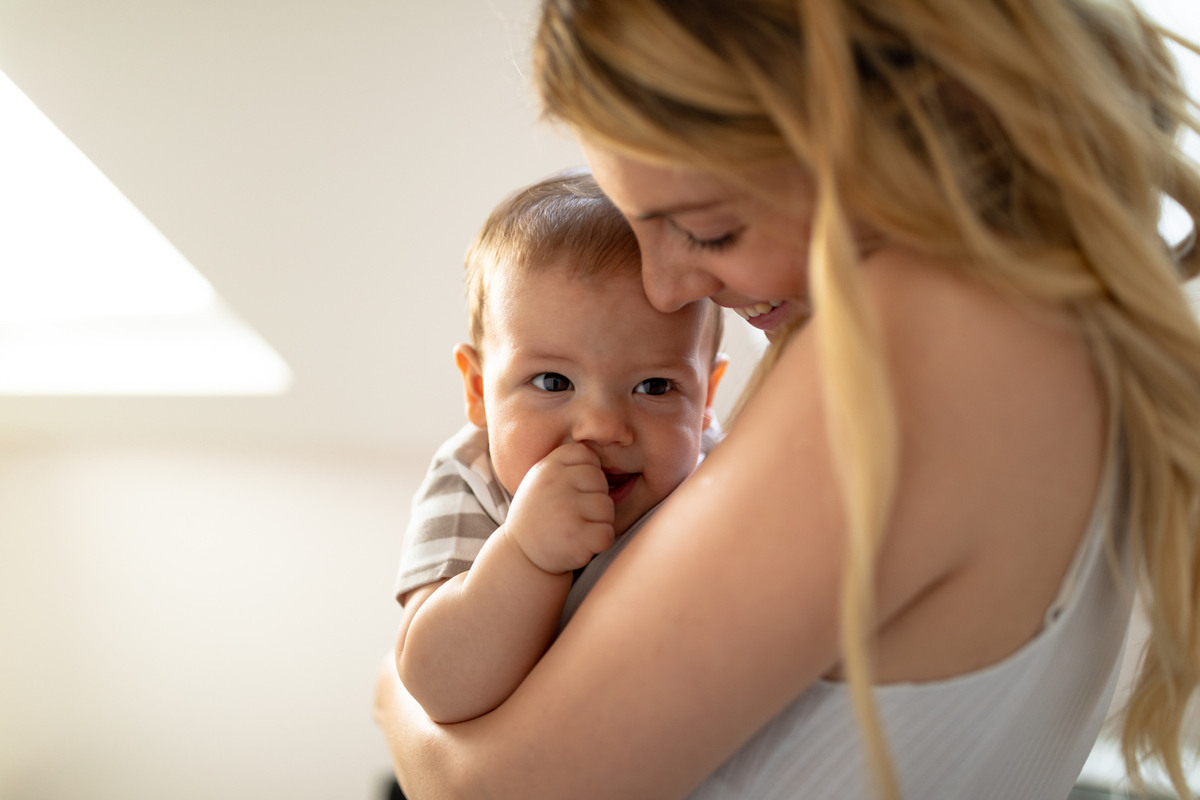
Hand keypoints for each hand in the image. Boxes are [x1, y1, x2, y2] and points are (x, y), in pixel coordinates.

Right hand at [502, 442, 614, 574]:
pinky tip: (580, 544)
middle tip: (575, 514)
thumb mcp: (542, 479)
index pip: (588, 456)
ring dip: (598, 522)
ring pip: (607, 508)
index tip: (573, 491)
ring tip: (576, 528)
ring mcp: (566, 510)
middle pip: (601, 482)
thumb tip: (610, 444)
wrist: (520, 555)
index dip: (587, 475)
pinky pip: (607, 534)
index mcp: (548, 467)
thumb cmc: (540, 514)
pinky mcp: (576, 538)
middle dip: (594, 499)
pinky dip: (599, 543)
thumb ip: (567, 464)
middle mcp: (556, 484)